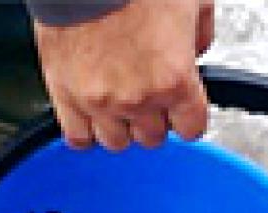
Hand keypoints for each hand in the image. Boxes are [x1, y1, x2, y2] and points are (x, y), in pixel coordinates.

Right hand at [33, 0, 214, 150]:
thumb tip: (196, 51)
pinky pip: (78, 137)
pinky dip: (86, 130)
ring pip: (116, 142)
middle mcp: (138, 98)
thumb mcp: (193, 1)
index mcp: (174, 79)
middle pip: (152, 138)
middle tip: (148, 96)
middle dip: (154, 119)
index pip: (191, 128)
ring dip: (120, 126)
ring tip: (118, 103)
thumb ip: (200, 37)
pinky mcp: (66, 95)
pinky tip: (91, 114)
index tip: (183, 110)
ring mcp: (99, 101)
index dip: (188, 117)